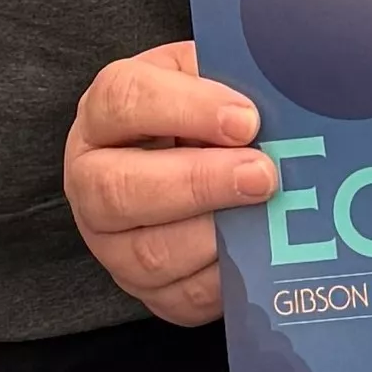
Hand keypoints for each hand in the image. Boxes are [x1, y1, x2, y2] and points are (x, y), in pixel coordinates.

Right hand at [63, 43, 276, 325]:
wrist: (194, 162)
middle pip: (122, 188)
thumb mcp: (208, 77)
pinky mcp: (144, 289)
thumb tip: (280, 93)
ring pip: (150, 252)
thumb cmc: (203, 115)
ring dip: (217, 236)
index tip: (246, 120)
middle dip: (200, 182)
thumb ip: (232, 75)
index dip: (187, 109)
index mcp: (103, 113)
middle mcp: (92, 179)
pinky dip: (226, 278)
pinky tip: (260, 253)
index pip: (125, 101)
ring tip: (268, 215)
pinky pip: (182, 296)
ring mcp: (112, 241)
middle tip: (262, 174)